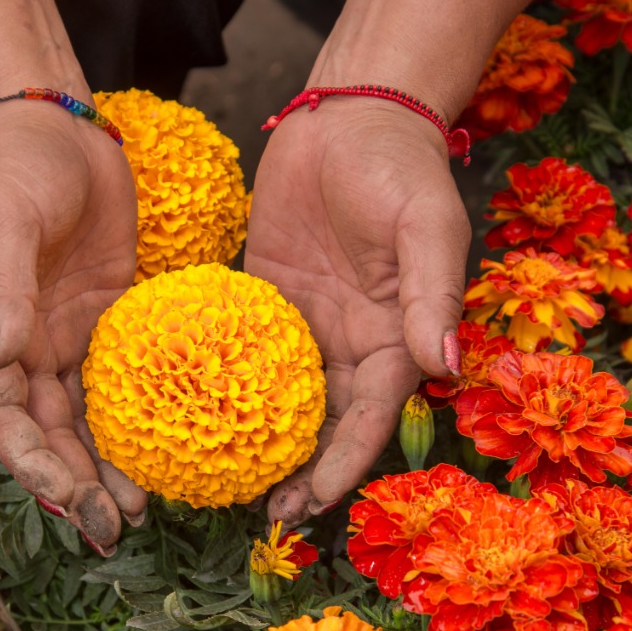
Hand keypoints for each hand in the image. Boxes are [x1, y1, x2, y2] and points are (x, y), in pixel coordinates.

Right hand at [0, 104, 147, 555]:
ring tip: (141, 509)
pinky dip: (141, 420)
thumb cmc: (15, 169)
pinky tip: (173, 447)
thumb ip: (4, 287)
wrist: (56, 126)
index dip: (32, 464)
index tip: (67, 497)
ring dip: (108, 466)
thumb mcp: (5, 222)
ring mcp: (70, 339)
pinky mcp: (112, 322)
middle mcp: (27, 350)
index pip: (6, 418)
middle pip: (50, 435)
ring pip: (89, 421)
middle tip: (113, 527)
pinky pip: (127, 383)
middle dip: (74, 484)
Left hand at [244, 99, 470, 528]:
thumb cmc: (401, 166)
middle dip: (299, 471)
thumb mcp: (427, 227)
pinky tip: (187, 412)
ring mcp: (304, 325)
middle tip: (264, 515)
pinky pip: (240, 349)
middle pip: (323, 423)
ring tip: (221, 482)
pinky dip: (219, 383)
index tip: (312, 504)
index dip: (342, 464)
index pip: (368, 418)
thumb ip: (431, 295)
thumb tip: (444, 365)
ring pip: (279, 399)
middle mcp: (348, 343)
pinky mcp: (263, 298)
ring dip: (257, 441)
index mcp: (393, 338)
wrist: (352, 115)